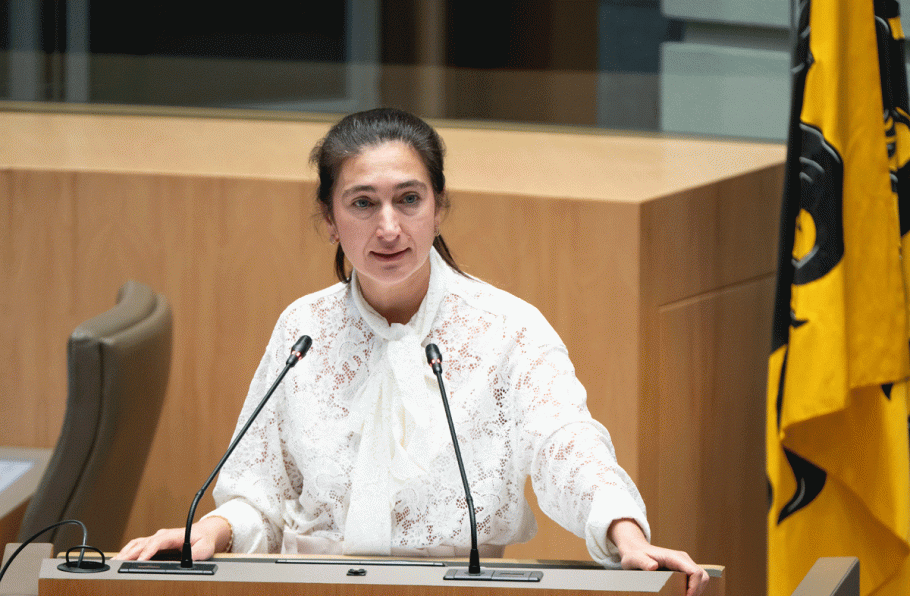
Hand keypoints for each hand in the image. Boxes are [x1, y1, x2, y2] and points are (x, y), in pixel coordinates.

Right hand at [114, 517, 229, 560]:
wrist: (204, 532)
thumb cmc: (204, 539)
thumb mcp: (205, 547)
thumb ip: (198, 553)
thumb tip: (190, 558)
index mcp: (173, 535)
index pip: (157, 542)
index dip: (147, 551)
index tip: (140, 560)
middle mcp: (162, 535)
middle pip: (142, 543)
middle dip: (130, 553)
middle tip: (118, 563)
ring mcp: (157, 538)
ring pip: (137, 543)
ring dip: (126, 552)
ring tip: (115, 562)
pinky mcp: (154, 543)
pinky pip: (138, 545)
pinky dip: (128, 551)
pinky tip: (121, 558)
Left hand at [608, 519, 708, 595]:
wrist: (635, 549)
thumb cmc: (634, 554)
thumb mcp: (634, 559)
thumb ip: (643, 562)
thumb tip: (654, 566)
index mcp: (675, 557)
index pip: (695, 572)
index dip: (695, 587)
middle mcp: (683, 560)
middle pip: (702, 576)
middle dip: (697, 591)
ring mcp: (684, 564)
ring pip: (701, 579)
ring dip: (696, 591)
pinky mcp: (682, 570)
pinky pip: (694, 580)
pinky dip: (692, 590)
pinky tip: (681, 594)